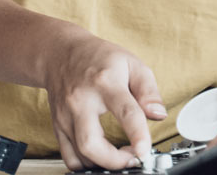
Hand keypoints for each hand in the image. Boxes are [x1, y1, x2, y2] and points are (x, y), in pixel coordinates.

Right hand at [43, 30, 166, 170]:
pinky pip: (69, 157)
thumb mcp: (132, 63)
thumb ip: (148, 91)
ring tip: (122, 156)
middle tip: (134, 158)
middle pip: (91, 143)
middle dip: (115, 160)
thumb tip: (158, 115)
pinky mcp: (58, 126)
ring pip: (80, 155)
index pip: (125, 112)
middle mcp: (82, 101)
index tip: (145, 150)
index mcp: (106, 82)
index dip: (138, 134)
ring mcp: (66, 116)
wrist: (61, 54)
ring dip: (104, 164)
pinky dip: (86, 164)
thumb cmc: (99, 58)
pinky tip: (102, 157)